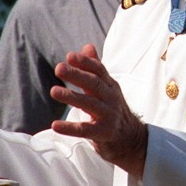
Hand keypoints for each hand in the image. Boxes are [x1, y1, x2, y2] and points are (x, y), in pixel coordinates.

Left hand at [50, 44, 147, 177]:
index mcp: (110, 87)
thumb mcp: (107, 88)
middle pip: (95, 85)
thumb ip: (95, 68)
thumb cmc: (113, 110)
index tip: (70, 56)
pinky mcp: (103, 133)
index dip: (86, 63)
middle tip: (59, 68)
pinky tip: (55, 125)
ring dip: (72, 97)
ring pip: (90, 104)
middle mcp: (111, 99)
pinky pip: (86, 130)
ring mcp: (109, 116)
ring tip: (54, 91)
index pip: (99, 71)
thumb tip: (87, 46)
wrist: (132, 139)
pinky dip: (70, 128)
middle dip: (77, 75)